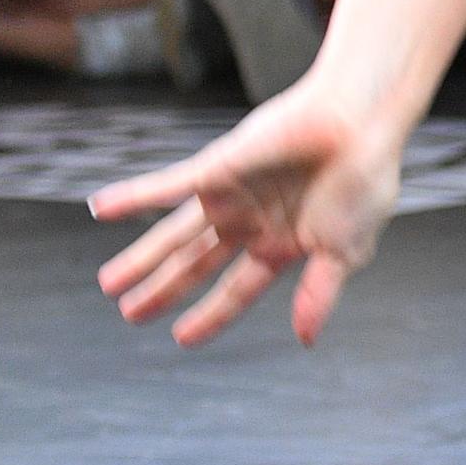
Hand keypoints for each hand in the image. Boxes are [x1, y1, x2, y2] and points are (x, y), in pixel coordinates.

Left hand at [90, 76, 411, 346]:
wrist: (362, 125)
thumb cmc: (364, 182)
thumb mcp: (345, 250)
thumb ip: (319, 293)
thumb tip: (305, 340)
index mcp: (281, 244)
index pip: (236, 288)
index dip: (211, 314)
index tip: (182, 338)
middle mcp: (249, 221)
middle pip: (197, 263)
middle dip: (165, 288)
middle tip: (130, 313)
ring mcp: (230, 195)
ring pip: (175, 234)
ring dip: (141, 258)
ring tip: (108, 283)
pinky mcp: (217, 168)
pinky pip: (166, 187)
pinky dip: (132, 199)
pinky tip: (101, 209)